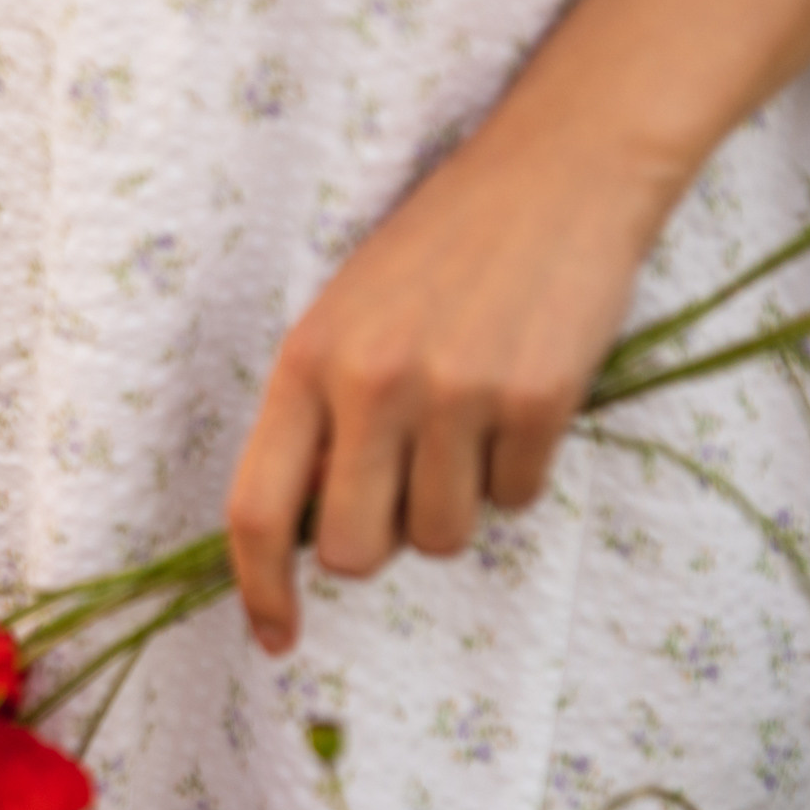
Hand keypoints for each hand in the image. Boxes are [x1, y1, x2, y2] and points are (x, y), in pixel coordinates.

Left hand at [226, 0, 809, 653]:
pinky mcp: (537, 399)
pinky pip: (516, 499)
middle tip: (401, 487)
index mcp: (303, 364)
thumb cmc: (431, 255)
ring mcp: (456, 393)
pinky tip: (516, 400)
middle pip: (351, 552)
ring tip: (464, 424)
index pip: (256, 510)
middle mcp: (370, 383)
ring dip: (453, 505)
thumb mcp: (341, 320)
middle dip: (376, 544)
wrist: (553, 173)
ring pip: (439, 538)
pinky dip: (517, 471)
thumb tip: (301, 542)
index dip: (259, 589)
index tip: (276, 637)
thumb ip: (314, 420)